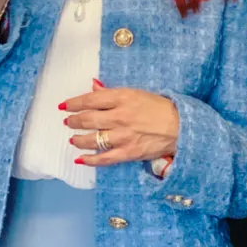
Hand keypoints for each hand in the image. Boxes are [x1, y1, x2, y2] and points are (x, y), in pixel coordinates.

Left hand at [62, 80, 179, 167]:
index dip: (74, 103)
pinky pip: (104, 158)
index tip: (65, 105)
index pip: (91, 99)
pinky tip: (81, 159)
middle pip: (88, 119)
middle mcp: (120, 116)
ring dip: (78, 139)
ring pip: (92, 139)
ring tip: (73, 138)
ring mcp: (123, 136)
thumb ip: (113, 93)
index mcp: (123, 98)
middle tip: (68, 121)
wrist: (181, 126)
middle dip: (73, 121)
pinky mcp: (128, 152)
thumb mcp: (137, 93)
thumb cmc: (160, 107)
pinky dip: (90, 160)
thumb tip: (93, 87)